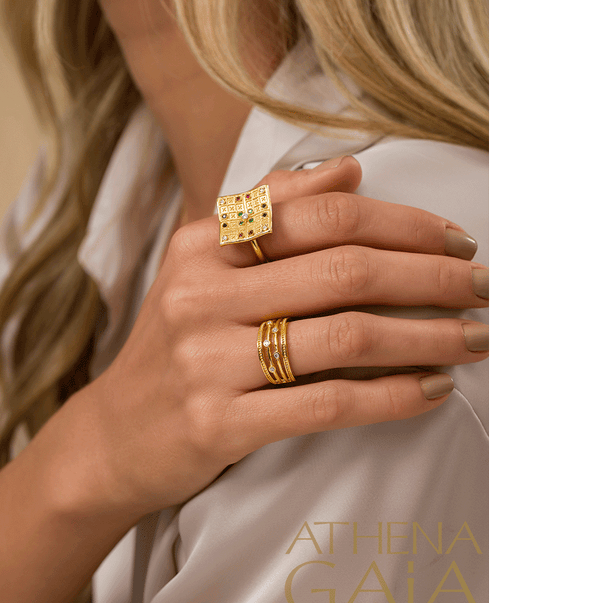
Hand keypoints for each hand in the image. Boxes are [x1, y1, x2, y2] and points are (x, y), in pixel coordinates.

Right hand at [57, 155, 488, 517]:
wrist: (117, 434)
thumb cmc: (177, 341)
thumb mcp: (203, 262)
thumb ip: (269, 208)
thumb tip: (349, 168)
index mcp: (203, 242)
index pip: (322, 214)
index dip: (402, 223)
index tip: (455, 240)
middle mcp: (202, 293)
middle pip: (344, 271)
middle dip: (431, 277)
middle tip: (484, 286)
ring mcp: (208, 360)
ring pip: (345, 337)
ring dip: (426, 337)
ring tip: (475, 338)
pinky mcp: (220, 424)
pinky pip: (327, 406)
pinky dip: (393, 396)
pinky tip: (432, 390)